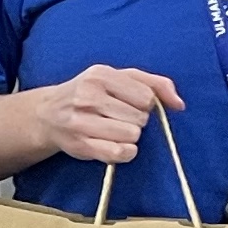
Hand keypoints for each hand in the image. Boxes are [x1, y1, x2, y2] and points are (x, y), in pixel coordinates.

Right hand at [28, 64, 179, 167]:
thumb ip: (154, 83)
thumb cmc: (90, 94)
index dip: (145, 105)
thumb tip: (179, 104)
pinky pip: (119, 153)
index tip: (131, 105)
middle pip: (140, 118)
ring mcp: (82, 121)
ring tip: (114, 130)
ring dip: (129, 136)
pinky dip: (124, 152)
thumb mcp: (119, 78)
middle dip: (136, 121)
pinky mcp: (81, 145)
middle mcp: (88, 96)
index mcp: (100, 75)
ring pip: (132, 135)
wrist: (47, 114)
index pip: (146, 96)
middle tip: (118, 118)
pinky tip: (115, 145)